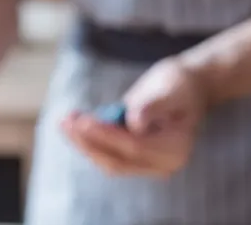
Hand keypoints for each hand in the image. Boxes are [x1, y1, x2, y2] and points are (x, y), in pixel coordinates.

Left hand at [61, 59, 208, 177]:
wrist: (184, 89)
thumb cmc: (179, 85)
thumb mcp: (172, 88)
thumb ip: (153, 106)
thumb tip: (135, 123)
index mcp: (176, 149)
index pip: (136, 147)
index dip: (108, 136)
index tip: (84, 122)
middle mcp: (162, 164)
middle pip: (118, 160)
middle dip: (89, 142)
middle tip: (66, 121)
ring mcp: (147, 165)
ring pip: (108, 160)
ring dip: (83, 142)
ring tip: (66, 120)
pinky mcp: (133, 159)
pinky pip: (107, 154)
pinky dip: (88, 140)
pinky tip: (72, 123)